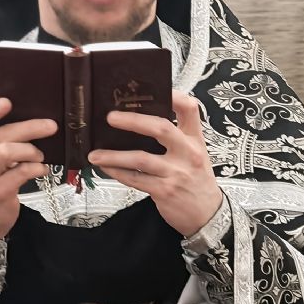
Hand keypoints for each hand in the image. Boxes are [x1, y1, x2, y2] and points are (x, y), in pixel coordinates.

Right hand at [0, 98, 56, 238]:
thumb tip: (26, 119)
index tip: (8, 102)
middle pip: (0, 135)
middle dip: (30, 127)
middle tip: (50, 126)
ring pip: (7, 151)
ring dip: (30, 150)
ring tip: (39, 156)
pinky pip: (21, 172)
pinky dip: (36, 168)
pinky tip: (41, 169)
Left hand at [87, 92, 220, 236]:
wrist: (208, 215)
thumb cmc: (196, 179)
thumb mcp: (196, 153)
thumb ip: (176, 136)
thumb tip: (139, 119)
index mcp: (195, 139)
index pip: (190, 109)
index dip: (173, 95)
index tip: (154, 88)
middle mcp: (187, 153)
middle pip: (161, 128)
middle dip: (133, 121)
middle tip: (110, 118)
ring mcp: (176, 173)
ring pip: (140, 158)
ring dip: (114, 155)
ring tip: (95, 154)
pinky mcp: (164, 191)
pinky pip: (135, 179)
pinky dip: (117, 172)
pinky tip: (105, 167)